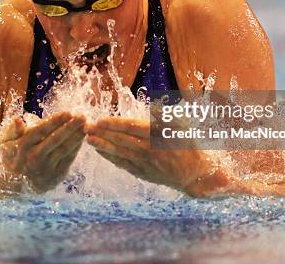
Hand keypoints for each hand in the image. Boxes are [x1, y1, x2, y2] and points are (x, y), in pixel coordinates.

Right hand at [0, 111, 85, 192]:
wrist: (13, 185)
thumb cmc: (11, 156)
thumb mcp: (5, 143)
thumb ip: (13, 130)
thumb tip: (17, 119)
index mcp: (22, 146)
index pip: (41, 131)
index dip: (55, 121)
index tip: (68, 112)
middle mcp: (34, 157)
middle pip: (55, 139)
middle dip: (70, 127)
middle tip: (82, 116)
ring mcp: (46, 168)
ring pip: (64, 149)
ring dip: (77, 136)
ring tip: (86, 125)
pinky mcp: (55, 175)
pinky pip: (69, 159)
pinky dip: (76, 147)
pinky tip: (82, 137)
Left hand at [85, 117, 230, 195]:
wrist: (197, 175)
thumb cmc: (190, 145)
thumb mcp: (182, 126)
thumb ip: (165, 117)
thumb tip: (153, 109)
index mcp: (157, 135)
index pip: (130, 127)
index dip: (112, 124)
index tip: (99, 120)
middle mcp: (149, 149)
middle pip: (120, 140)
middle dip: (101, 133)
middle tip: (86, 127)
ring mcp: (145, 163)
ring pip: (119, 153)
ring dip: (102, 146)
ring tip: (88, 140)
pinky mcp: (144, 174)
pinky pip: (124, 165)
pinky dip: (111, 158)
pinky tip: (101, 153)